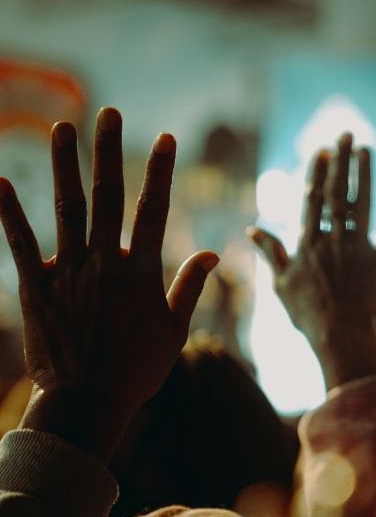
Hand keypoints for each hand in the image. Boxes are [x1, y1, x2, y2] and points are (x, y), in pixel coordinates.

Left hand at [0, 108, 218, 460]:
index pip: (154, 210)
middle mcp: (104, 263)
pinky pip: (21, 243)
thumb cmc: (136, 372)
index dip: (161, 172)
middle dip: (109, 151)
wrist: (86, 403)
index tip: (168, 139)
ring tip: (64, 127)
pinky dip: (9, 211)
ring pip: (65, 207)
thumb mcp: (173, 331)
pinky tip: (0, 181)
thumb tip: (213, 253)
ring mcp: (68, 272)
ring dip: (65, 165)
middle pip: (107, 196)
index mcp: (141, 272)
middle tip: (110, 113)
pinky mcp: (36, 287)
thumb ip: (189, 286)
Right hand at [249, 134, 375, 389]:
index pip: (311, 199)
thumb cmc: (308, 316)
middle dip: (341, 160)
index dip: (317, 173)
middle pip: (337, 192)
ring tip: (368, 148)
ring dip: (365, 174)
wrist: (340, 339)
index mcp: (309, 243)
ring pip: (362, 203)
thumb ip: (272, 253)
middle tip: (346, 133)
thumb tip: (253, 229)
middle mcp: (334, 240)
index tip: (322, 150)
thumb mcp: (282, 285)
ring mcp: (359, 249)